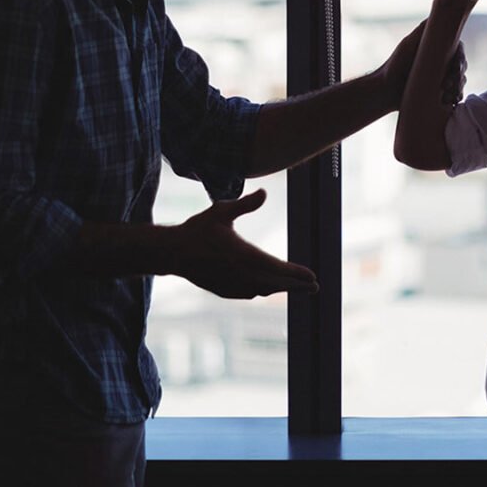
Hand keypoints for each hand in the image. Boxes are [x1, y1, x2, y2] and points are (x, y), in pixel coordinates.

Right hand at [172, 189, 318, 298]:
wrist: (172, 253)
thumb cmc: (197, 229)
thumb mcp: (221, 211)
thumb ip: (245, 204)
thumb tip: (264, 192)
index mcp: (243, 255)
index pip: (278, 267)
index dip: (297, 274)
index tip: (313, 276)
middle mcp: (240, 274)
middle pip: (275, 283)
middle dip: (297, 285)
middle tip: (315, 287)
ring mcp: (231, 285)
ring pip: (263, 290)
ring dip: (281, 289)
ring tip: (297, 288)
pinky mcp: (223, 291)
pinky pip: (249, 293)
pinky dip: (262, 290)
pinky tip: (267, 288)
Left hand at [378, 22, 467, 109]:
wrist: (385, 91)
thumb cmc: (395, 65)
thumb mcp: (408, 44)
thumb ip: (423, 30)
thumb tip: (440, 9)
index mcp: (439, 49)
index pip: (458, 51)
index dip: (460, 59)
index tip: (455, 68)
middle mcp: (443, 62)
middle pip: (461, 67)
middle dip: (459, 77)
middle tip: (448, 84)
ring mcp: (442, 78)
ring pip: (460, 81)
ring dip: (458, 88)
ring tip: (448, 96)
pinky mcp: (440, 93)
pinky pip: (454, 94)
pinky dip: (456, 97)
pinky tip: (452, 101)